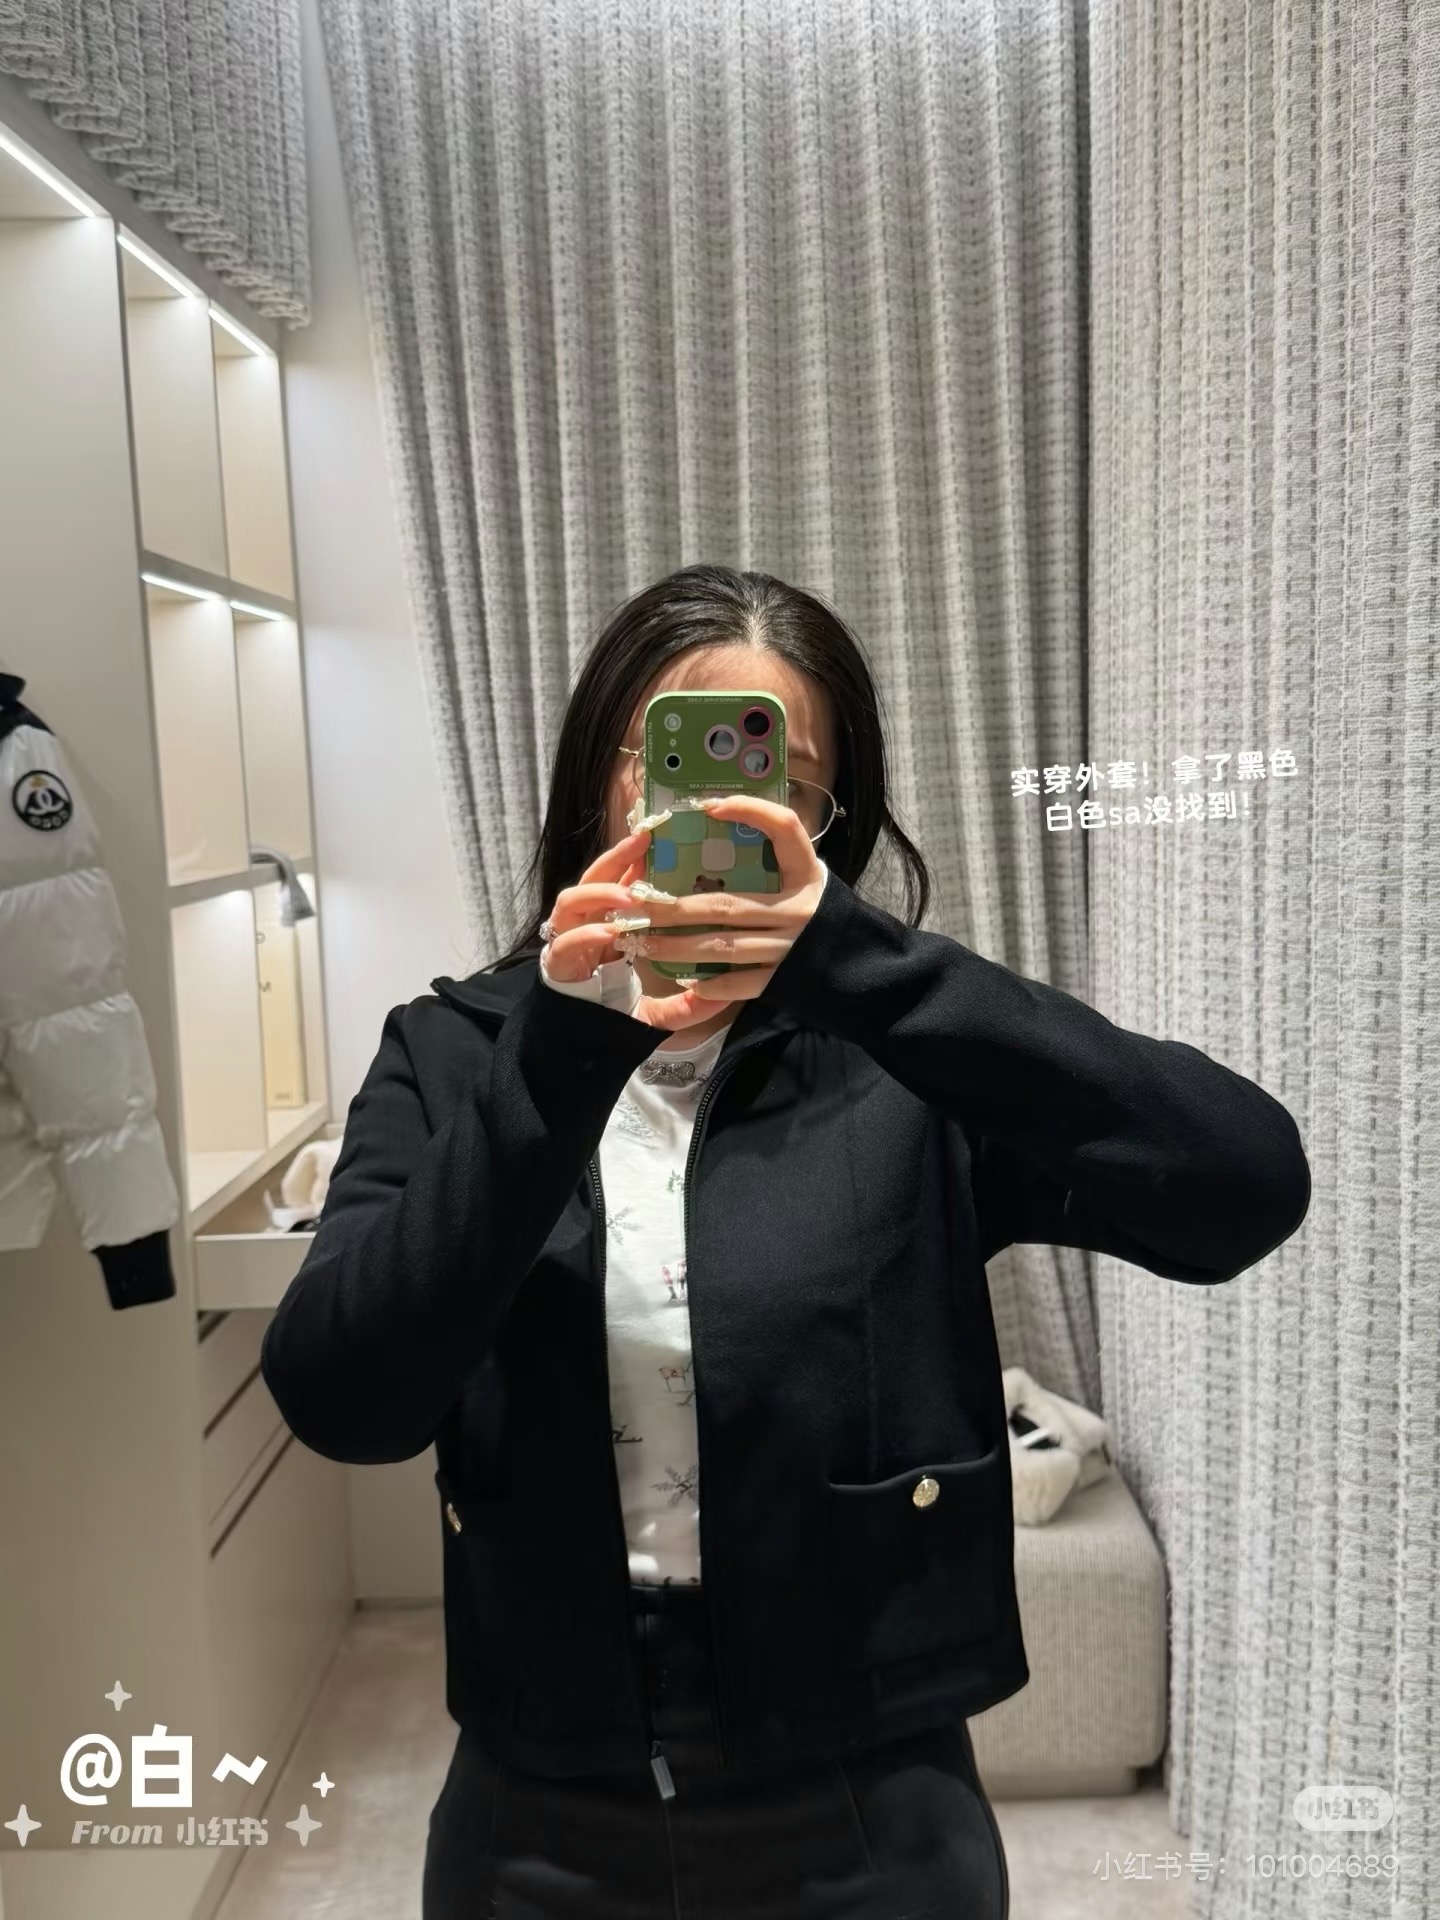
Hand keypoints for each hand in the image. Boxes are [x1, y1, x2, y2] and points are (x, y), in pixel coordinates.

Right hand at [539, 826, 744, 1034]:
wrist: (577, 1052)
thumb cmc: (614, 1021)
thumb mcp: (658, 1012)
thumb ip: (686, 1005)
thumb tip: (725, 998)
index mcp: (606, 928)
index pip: (617, 884)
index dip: (634, 862)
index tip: (659, 841)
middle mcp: (583, 928)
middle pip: (593, 879)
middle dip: (617, 857)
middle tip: (644, 839)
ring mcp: (566, 943)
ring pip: (571, 901)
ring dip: (601, 893)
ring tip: (630, 895)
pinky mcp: (556, 965)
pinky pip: (565, 942)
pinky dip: (587, 934)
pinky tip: (610, 931)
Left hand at [618, 792, 825, 1003]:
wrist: (860, 963)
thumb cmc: (820, 912)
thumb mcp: (806, 877)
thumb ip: (776, 856)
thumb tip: (719, 817)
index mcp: (808, 873)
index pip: (785, 828)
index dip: (750, 811)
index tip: (709, 806)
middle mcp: (800, 909)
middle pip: (726, 905)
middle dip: (676, 908)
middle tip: (638, 907)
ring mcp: (791, 947)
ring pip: (724, 946)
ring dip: (680, 945)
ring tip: (646, 942)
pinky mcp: (785, 979)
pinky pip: (741, 983)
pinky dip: (712, 984)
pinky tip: (685, 979)